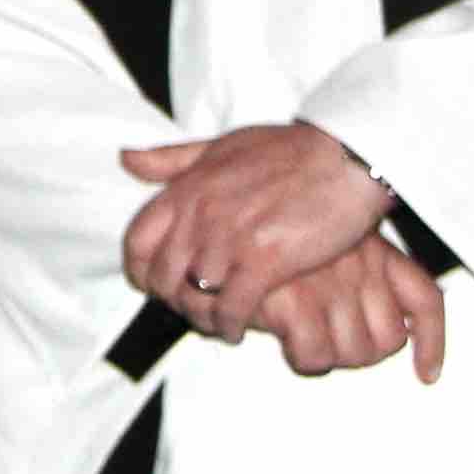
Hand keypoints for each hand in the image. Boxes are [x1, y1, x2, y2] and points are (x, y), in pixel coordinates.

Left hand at [117, 121, 395, 340]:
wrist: (346, 158)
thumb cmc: (291, 150)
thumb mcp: (223, 145)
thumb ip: (173, 159)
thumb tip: (127, 159)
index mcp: (189, 186)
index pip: (138, 240)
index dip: (141, 269)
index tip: (156, 283)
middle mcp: (202, 213)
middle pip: (163, 276)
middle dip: (172, 298)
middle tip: (191, 308)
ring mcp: (231, 238)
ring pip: (195, 296)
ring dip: (202, 315)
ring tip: (215, 321)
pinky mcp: (264, 261)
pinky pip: (230, 307)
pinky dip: (229, 325)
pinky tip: (239, 328)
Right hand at [245, 234, 448, 379]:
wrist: (219, 210)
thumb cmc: (266, 225)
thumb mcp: (327, 236)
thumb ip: (360, 271)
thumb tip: (395, 326)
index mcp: (372, 250)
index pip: (425, 300)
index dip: (432, 343)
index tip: (427, 372)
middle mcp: (359, 266)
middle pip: (387, 341)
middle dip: (358, 354)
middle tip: (325, 341)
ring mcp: (328, 284)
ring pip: (354, 353)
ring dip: (326, 355)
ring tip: (297, 337)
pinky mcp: (293, 301)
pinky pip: (314, 356)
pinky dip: (295, 354)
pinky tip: (278, 337)